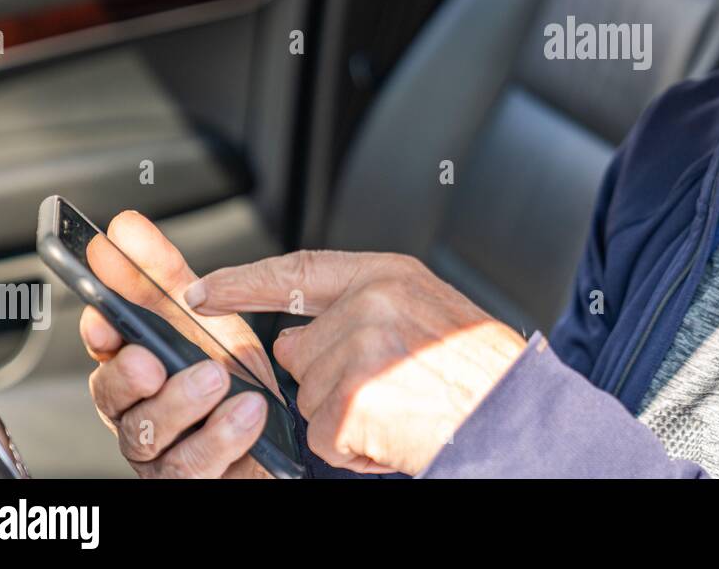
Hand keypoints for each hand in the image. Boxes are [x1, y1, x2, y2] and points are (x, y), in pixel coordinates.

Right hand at [79, 210, 277, 477]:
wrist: (291, 431)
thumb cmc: (237, 375)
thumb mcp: (209, 315)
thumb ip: (165, 273)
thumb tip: (125, 226)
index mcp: (138, 365)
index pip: (104, 347)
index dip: (99, 334)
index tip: (104, 319)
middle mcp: (141, 410)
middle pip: (111, 397)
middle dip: (125, 376)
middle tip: (152, 360)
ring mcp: (163, 450)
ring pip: (144, 436)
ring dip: (179, 404)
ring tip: (216, 378)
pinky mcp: (194, 478)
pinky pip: (191, 467)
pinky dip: (219, 436)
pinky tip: (246, 412)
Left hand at [186, 250, 526, 474]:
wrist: (514, 416)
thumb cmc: (479, 373)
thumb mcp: (428, 312)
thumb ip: (368, 307)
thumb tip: (304, 334)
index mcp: (387, 275)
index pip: (298, 269)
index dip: (246, 281)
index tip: (204, 290)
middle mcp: (370, 303)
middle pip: (298, 350)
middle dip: (327, 379)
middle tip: (389, 386)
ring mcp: (359, 349)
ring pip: (309, 396)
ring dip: (344, 418)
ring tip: (399, 410)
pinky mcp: (352, 399)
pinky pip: (323, 435)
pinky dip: (353, 449)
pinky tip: (393, 435)